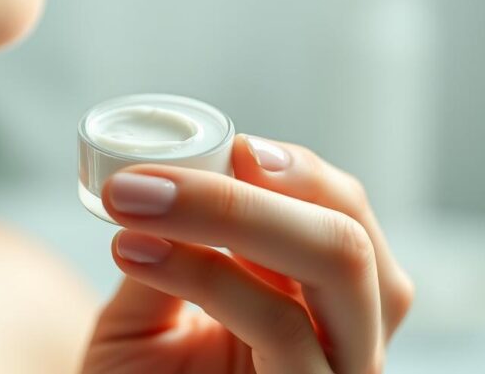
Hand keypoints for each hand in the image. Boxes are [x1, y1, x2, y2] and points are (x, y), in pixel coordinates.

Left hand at [82, 134, 413, 373]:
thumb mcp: (144, 312)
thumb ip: (169, 252)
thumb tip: (161, 179)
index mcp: (315, 303)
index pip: (341, 218)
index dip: (295, 171)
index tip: (222, 144)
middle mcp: (343, 340)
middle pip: (352, 239)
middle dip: (256, 189)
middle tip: (162, 170)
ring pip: (337, 269)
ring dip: (228, 213)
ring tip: (132, 198)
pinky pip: (281, 328)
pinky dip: (206, 272)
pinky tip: (135, 248)